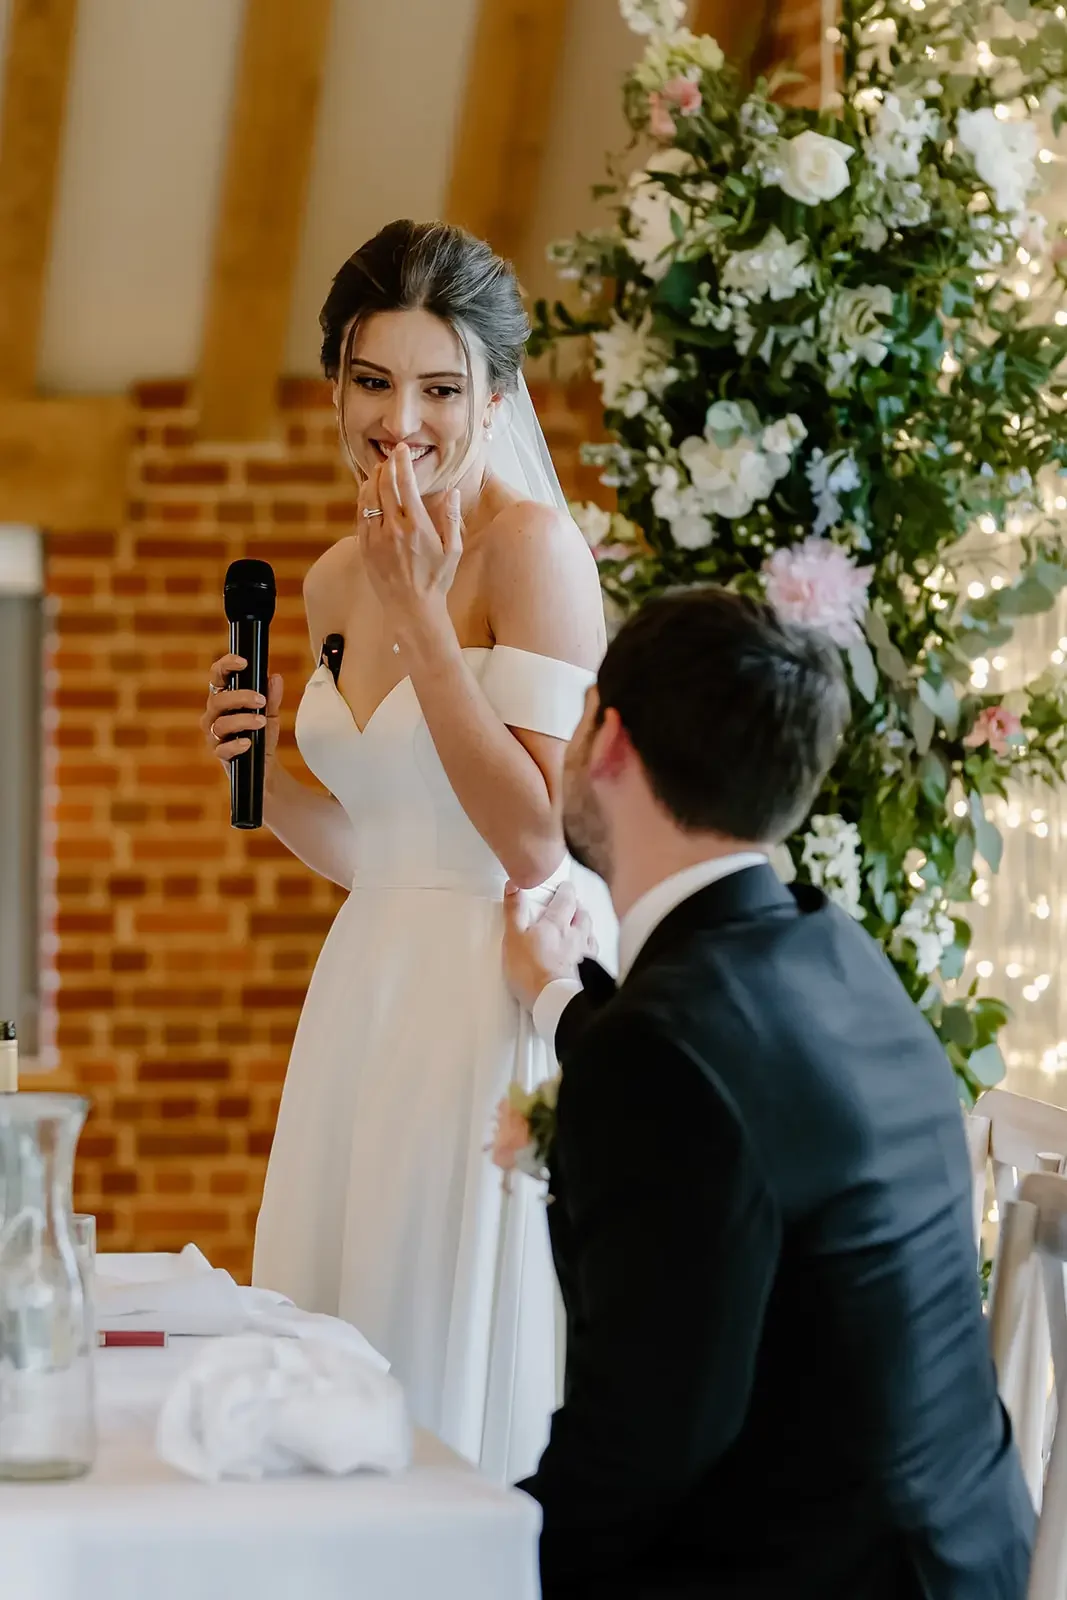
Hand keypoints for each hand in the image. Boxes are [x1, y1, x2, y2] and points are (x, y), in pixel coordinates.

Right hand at [200, 654, 282, 771]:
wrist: (263, 764)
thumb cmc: (261, 734)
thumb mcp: (270, 713)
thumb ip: (272, 697)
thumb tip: (275, 677)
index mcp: (223, 698)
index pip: (217, 676)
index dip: (226, 665)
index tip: (243, 662)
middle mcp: (214, 715)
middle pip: (217, 700)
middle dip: (240, 697)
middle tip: (262, 700)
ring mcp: (214, 735)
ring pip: (220, 724)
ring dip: (243, 721)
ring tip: (262, 722)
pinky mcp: (219, 754)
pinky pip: (222, 749)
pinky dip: (236, 744)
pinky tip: (248, 742)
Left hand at [357, 444, 461, 631]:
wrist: (412, 609)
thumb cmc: (436, 581)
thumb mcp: (453, 550)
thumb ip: (451, 518)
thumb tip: (451, 491)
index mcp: (417, 526)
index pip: (405, 483)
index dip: (402, 461)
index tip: (402, 449)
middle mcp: (393, 528)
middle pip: (384, 485)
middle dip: (387, 465)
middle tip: (391, 456)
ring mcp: (376, 537)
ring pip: (368, 497)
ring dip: (373, 480)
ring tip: (379, 470)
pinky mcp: (365, 547)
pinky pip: (360, 515)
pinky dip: (364, 499)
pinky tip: (369, 493)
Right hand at [502, 881, 597, 1012]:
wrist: (553, 1001)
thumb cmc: (530, 970)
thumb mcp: (514, 937)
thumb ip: (514, 910)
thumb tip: (514, 884)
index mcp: (556, 923)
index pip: (566, 899)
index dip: (565, 890)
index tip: (564, 886)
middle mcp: (575, 935)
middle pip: (582, 914)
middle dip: (578, 907)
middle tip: (572, 905)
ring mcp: (584, 954)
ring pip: (590, 933)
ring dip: (586, 926)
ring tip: (580, 926)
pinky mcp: (588, 972)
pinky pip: (593, 954)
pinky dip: (590, 948)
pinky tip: (586, 953)